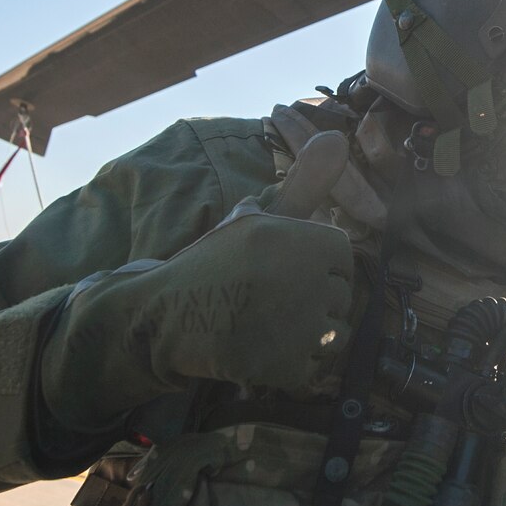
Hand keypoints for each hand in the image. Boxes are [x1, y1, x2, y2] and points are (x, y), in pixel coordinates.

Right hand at [68, 133, 356, 399]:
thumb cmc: (213, 264)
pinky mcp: (289, 367)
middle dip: (312, 300)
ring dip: (309, 335)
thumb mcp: (255, 218)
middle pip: (342, 296)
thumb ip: (304, 183)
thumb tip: (337, 137)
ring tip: (268, 325)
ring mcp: (300, 327)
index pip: (342, 256)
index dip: (314, 264)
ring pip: (336, 334)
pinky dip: (294, 366)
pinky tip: (263, 351)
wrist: (163, 316)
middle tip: (267, 301)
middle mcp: (305, 278)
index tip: (283, 271)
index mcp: (301, 238)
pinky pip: (317, 368)